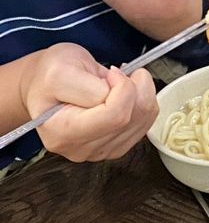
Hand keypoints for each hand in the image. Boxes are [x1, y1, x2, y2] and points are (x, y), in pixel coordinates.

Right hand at [17, 44, 157, 161]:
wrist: (48, 85)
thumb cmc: (51, 76)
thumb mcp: (61, 71)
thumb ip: (88, 86)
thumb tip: (116, 93)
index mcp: (61, 133)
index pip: (115, 115)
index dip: (122, 85)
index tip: (113, 71)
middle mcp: (80, 150)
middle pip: (131, 119)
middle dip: (134, 88)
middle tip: (118, 74)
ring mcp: (100, 151)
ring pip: (143, 120)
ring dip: (141, 93)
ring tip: (119, 83)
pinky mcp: (116, 147)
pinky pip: (146, 123)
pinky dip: (144, 102)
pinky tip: (126, 95)